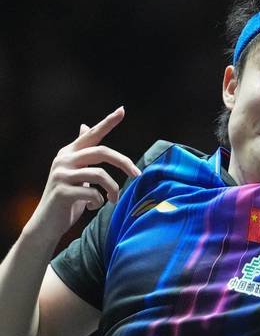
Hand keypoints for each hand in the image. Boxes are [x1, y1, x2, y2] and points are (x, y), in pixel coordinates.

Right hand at [26, 107, 140, 241]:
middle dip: (124, 162)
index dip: (107, 122)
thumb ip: (82, 153)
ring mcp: (61, 175)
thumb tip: (85, 126)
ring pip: (100, 175)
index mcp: (69, 153)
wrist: (46, 224)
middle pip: (102, 152)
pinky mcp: (62, 192)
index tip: (122, 110)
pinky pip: (93, 193)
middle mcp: (64, 160)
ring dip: (113, 189)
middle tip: (137, 175)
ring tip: (113, 199)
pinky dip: (99, 202)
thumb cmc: (66, 199)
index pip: (92, 134)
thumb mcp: (75, 172)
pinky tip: (93, 206)